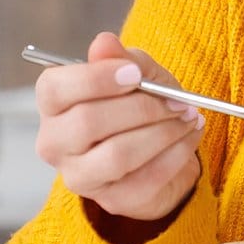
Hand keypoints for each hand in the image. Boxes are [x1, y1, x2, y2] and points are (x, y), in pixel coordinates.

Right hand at [34, 30, 203, 224]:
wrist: (159, 149)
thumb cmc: (139, 103)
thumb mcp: (137, 73)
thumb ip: (122, 58)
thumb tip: (104, 42)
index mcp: (53, 104)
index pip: (56, 89)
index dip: (96, 78)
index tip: (136, 74)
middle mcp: (55, 143)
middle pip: (88, 123)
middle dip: (141, 108)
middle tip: (176, 101)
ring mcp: (80, 176)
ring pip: (118, 155)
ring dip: (163, 132)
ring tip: (188, 117)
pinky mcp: (111, 200)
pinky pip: (146, 178)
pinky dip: (177, 154)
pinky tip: (190, 137)